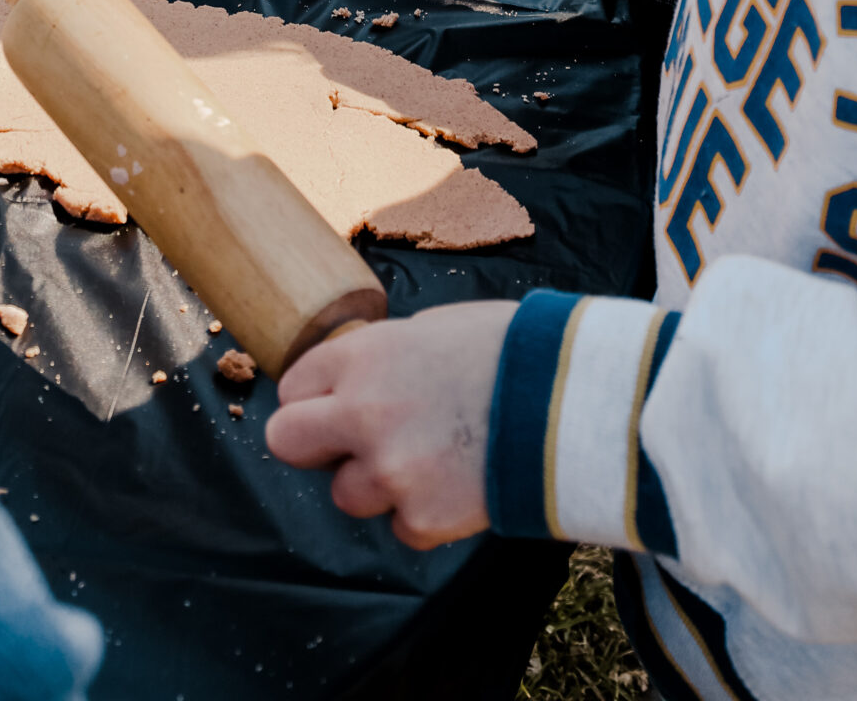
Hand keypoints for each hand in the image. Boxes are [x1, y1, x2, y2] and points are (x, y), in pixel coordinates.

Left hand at [266, 303, 514, 548]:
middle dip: (315, 447)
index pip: (291, 389)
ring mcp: (390, 469)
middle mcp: (362, 412)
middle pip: (287, 443)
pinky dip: (426, 515)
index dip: (316, 399)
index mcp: (361, 356)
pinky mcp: (423, 516)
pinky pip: (403, 528)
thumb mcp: (429, 329)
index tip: (338, 405)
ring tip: (432, 460)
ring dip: (379, 485)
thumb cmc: (506, 349)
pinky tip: (460, 484)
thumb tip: (358, 379)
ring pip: (347, 495)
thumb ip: (381, 359)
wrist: (568, 397)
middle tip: (352, 444)